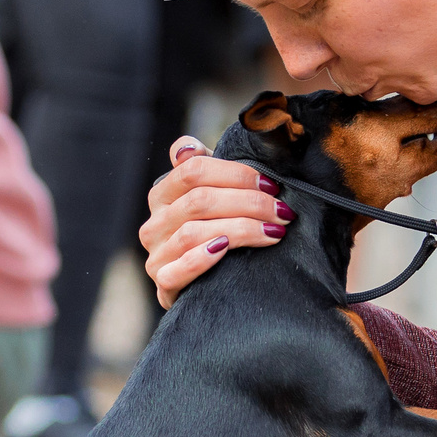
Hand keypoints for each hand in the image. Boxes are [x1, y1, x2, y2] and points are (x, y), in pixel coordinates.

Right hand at [138, 136, 294, 306]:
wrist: (208, 288)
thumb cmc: (216, 233)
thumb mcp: (213, 197)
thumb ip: (204, 169)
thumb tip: (186, 148)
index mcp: (163, 195)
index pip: (193, 170)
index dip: (236, 174)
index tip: (271, 185)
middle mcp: (154, 223)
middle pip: (199, 200)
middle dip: (248, 203)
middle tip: (282, 212)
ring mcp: (156, 255)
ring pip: (193, 233)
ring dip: (240, 230)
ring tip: (273, 232)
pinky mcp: (164, 285)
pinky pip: (177, 271)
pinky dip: (201, 259)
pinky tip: (226, 250)